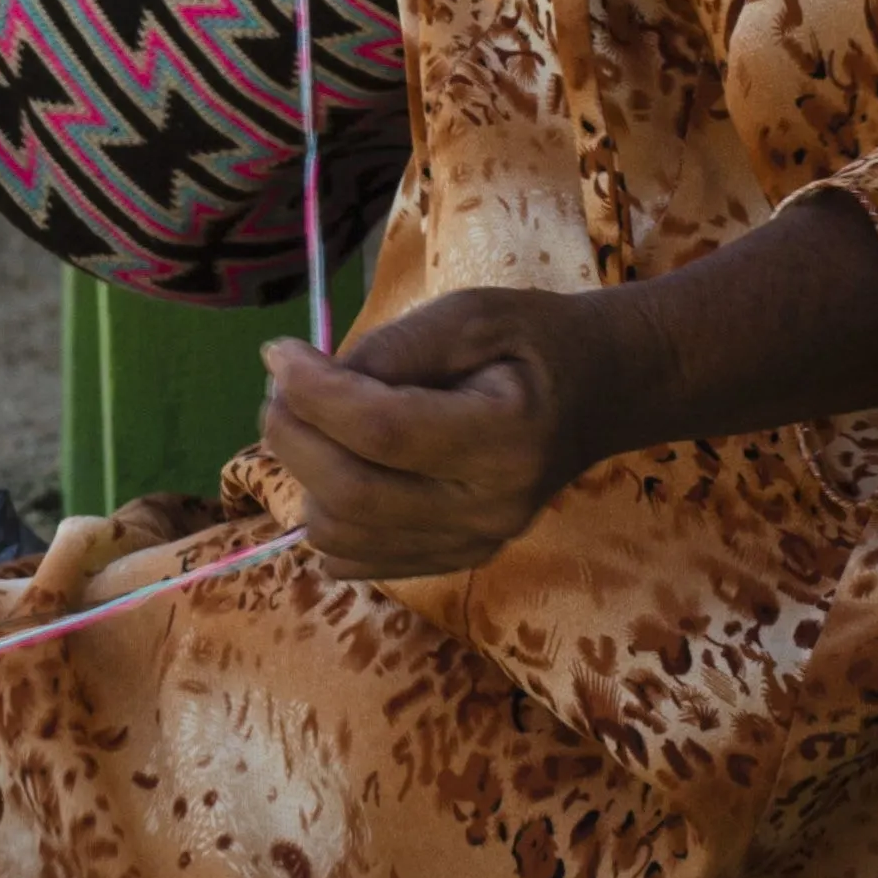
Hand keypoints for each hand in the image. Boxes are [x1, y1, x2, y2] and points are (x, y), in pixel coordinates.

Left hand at [260, 193, 877, 580]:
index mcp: (506, 437)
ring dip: (302, 475)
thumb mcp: (469, 315)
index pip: (382, 430)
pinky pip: (358, 560)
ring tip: (308, 419)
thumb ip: (391, 349)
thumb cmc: (533, 339)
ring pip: (343, 537)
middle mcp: (491, 508)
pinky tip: (335, 464)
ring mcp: (474, 545)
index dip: (313, 392)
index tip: (279, 351)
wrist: (598, 393)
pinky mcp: (455, 562)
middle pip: (351, 495)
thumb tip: (301, 378)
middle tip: (280, 385)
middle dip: (292, 436)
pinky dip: (325, 515)